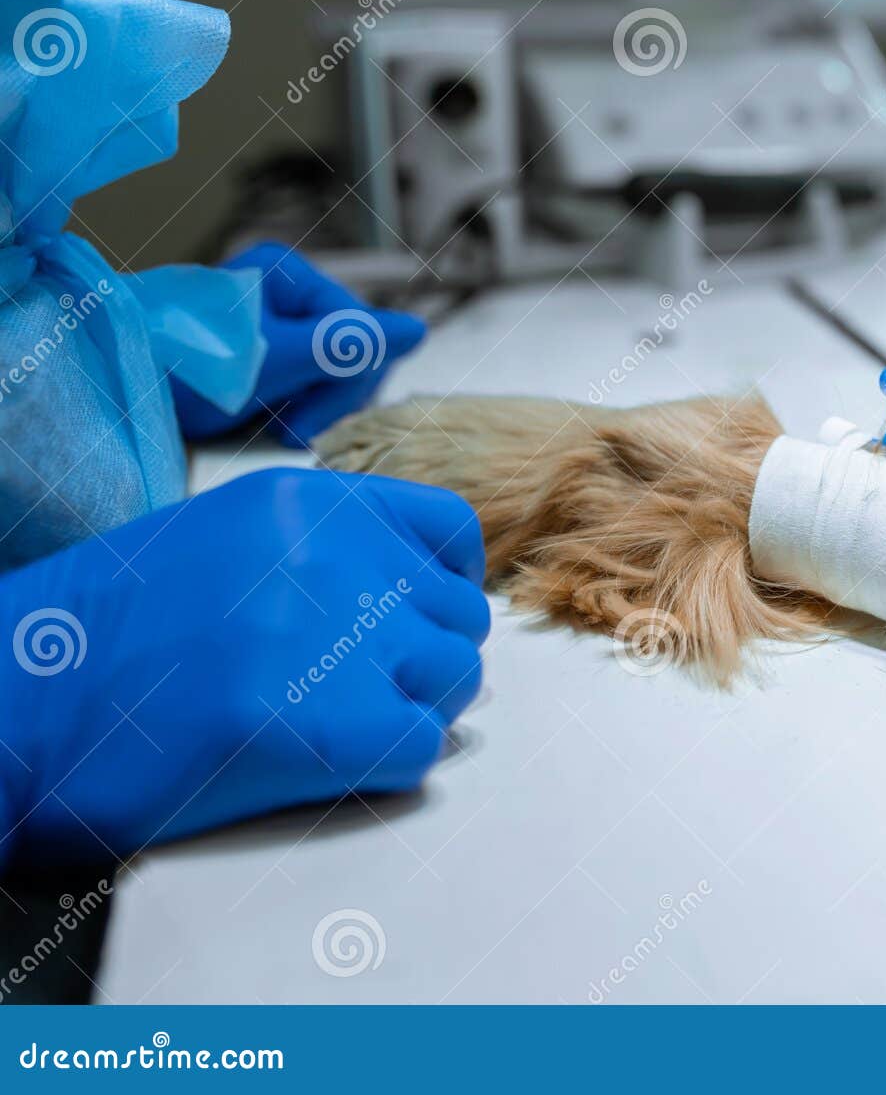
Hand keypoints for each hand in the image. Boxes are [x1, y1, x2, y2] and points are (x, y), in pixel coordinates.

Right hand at [0, 468, 487, 863]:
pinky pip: (423, 744)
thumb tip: (406, 598)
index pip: (450, 533)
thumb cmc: (99, 639)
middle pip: (458, 615)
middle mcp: (337, 555)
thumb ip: (316, 553)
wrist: (14, 706)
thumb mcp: (217, 544)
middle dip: (423, 660)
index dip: (441, 588)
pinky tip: (316, 764)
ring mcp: (339, 636)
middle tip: (356, 693)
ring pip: (455, 678)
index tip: (411, 624)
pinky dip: (386, 765)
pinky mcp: (331, 726)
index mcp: (307, 503)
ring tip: (332, 727)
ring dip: (412, 710)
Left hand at [173, 243, 425, 447]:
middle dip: (327, 397)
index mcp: (288, 275)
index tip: (302, 425)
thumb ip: (343, 346)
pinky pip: (306, 381)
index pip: (360, 331)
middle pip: (351, 350)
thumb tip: (417, 331)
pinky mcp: (263, 352)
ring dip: (311, 408)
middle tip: (286, 432)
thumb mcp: (268, 361)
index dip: (343, 384)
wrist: (111, 393)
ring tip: (271, 428)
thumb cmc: (181, 371)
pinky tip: (267, 421)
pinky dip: (293, 407)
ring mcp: (275, 322)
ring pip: (333, 371)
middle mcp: (286, 291)